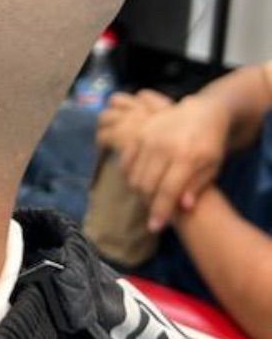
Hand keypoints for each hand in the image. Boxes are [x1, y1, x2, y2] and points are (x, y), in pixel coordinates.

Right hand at [100, 89, 229, 232]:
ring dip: (139, 191)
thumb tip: (183, 207)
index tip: (155, 227)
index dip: (160, 211)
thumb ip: (197, 186)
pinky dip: (129, 173)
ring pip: (135, 174)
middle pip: (147, 185)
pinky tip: (138, 179)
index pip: (168, 191)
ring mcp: (150, 138)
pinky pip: (126, 159)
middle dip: (148, 203)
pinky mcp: (140, 132)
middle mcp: (165, 146)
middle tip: (154, 210)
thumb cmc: (210, 144)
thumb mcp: (212, 167)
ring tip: (148, 196)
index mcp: (187, 157)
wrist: (203, 112)